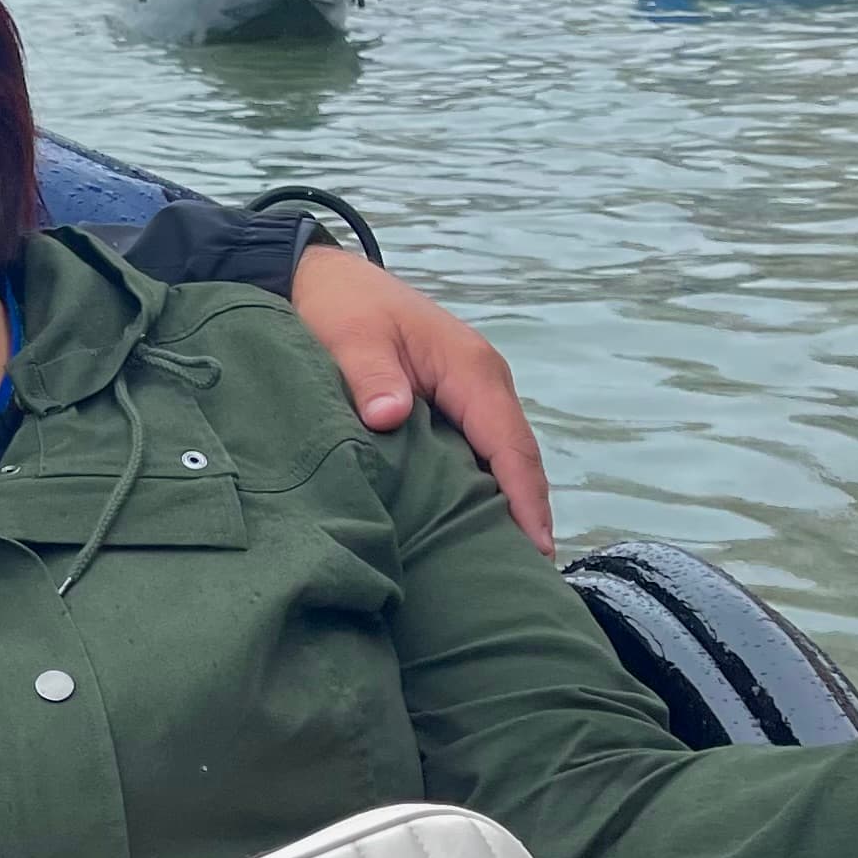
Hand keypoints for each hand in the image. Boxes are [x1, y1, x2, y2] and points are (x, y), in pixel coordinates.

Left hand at [290, 245, 553, 555]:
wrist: (322, 276)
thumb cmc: (341, 304)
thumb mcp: (351, 335)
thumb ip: (371, 376)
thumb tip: (389, 418)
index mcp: (471, 368)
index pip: (509, 444)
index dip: (524, 498)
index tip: (535, 550)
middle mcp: (483, 382)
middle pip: (516, 459)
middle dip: (526, 515)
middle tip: (528, 580)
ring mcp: (470, 392)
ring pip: (499, 458)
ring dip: (506, 505)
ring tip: (508, 567)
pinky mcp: (450, 401)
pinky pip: (478, 450)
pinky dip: (483, 487)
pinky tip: (473, 527)